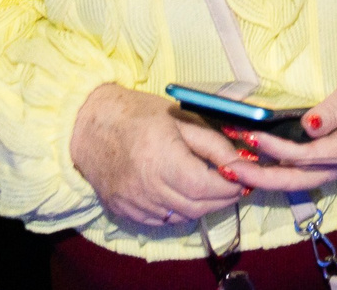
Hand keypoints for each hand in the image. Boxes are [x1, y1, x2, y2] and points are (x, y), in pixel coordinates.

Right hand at [71, 82, 244, 226]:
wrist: (90, 126)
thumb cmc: (139, 115)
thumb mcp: (183, 119)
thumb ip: (214, 144)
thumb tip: (242, 163)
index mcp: (161, 159)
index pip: (205, 187)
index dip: (230, 187)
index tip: (245, 179)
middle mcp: (146, 187)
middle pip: (196, 207)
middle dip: (223, 199)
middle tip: (237, 186)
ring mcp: (132, 202)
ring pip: (181, 217)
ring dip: (204, 207)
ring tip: (216, 190)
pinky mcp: (123, 210)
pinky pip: (161, 220)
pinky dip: (180, 212)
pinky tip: (188, 196)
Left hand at [233, 54, 336, 193]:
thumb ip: (332, 110)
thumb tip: (308, 126)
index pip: (308, 156)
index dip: (278, 149)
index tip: (252, 137)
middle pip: (297, 180)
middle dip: (260, 177)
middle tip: (229, 168)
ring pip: (295, 182)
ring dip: (263, 177)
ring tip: (232, 168)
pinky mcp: (330, 164)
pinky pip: (299, 174)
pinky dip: (274, 172)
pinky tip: (253, 165)